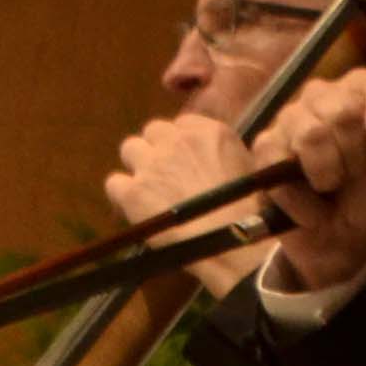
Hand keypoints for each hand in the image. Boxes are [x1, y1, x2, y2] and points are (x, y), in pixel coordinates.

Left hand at [108, 115, 269, 300]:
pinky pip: (114, 182)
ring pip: (130, 149)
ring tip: (149, 190)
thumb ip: (222, 154)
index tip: (186, 161)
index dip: (181, 144)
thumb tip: (211, 158)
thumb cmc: (251, 212)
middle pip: (153, 132)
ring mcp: (152, 164)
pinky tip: (135, 208)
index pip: (182, 124)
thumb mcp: (248, 167)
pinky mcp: (132, 191)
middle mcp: (177, 140)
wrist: (233, 241)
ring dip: (138, 166)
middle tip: (166, 175)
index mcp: (208, 131)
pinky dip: (122, 194)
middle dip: (157, 150)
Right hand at [252, 67, 365, 296]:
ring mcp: (290, 120)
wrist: (343, 240)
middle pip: (341, 110)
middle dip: (356, 155)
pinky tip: (311, 203)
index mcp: (363, 93)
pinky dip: (301, 196)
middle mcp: (324, 97)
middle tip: (357, 175)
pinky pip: (277, 160)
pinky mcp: (264, 148)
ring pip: (310, 134)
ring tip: (333, 188)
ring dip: (329, 174)